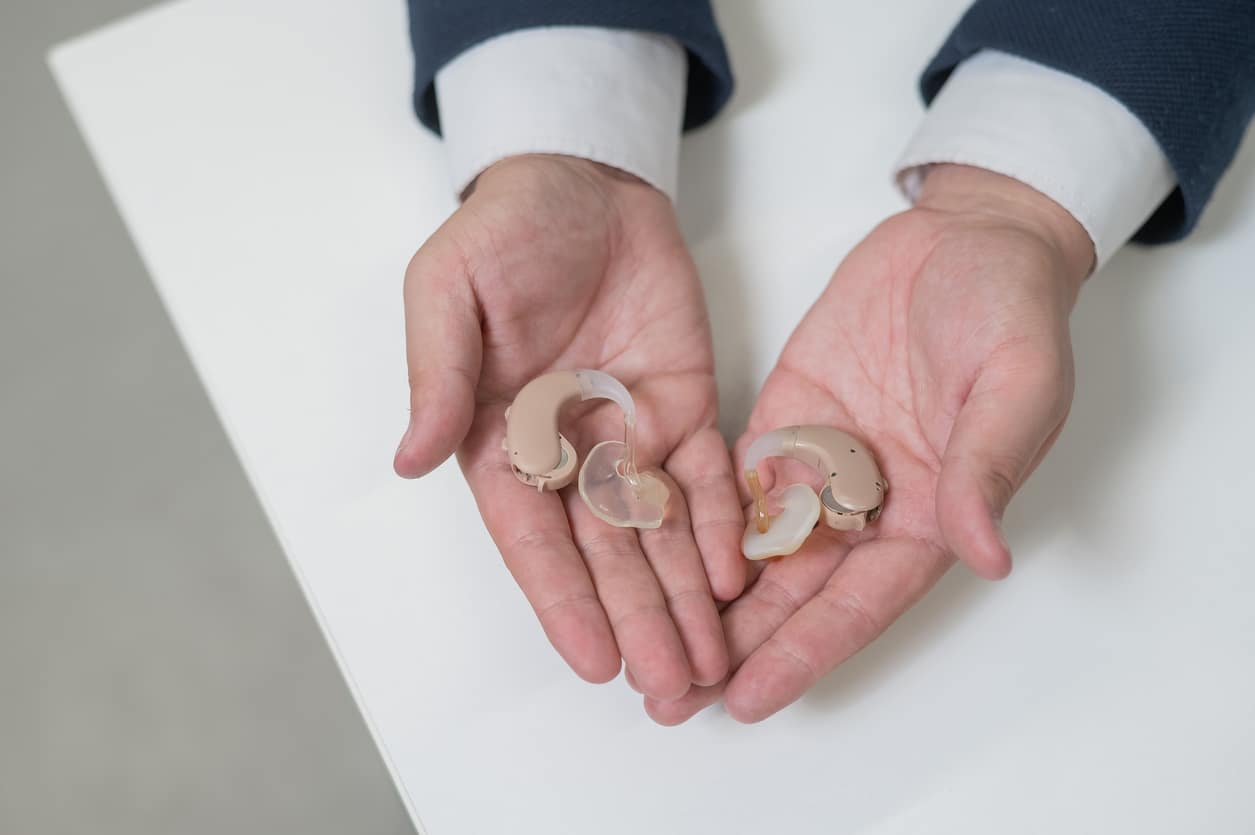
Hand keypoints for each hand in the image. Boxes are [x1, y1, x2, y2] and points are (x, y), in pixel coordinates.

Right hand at [393, 155, 745, 700]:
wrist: (583, 180)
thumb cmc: (503, 232)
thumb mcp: (447, 290)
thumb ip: (435, 374)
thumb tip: (409, 459)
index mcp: (500, 440)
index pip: (533, 538)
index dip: (563, 602)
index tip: (595, 660)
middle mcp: (567, 455)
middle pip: (607, 554)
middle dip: (639, 622)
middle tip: (671, 692)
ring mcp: (630, 436)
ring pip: (661, 534)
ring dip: (685, 599)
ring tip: (710, 665)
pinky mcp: (686, 407)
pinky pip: (707, 478)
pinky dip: (723, 526)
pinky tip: (740, 579)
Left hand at [649, 164, 1093, 722]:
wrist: (965, 235)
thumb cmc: (1009, 307)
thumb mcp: (1014, 380)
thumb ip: (988, 464)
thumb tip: (984, 553)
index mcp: (928, 513)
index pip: (857, 604)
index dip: (804, 653)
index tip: (749, 700)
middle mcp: (865, 503)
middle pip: (791, 593)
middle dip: (733, 647)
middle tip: (669, 700)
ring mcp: (817, 461)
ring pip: (751, 547)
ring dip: (701, 599)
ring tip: (643, 642)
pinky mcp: (782, 417)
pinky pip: (731, 478)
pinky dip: (693, 519)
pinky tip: (645, 553)